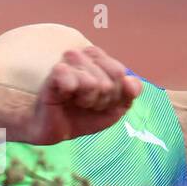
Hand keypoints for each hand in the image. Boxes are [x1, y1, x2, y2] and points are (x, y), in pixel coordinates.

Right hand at [24, 46, 141, 144]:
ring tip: (76, 102)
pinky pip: (71, 79)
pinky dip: (73, 93)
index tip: (103, 102)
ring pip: (93, 82)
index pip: (120, 72)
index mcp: (100, 59)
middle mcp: (84, 56)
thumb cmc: (84, 116)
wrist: (55, 130)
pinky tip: (65, 96)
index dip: (115, 94)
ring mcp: (69, 62)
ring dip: (87, 100)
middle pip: (110, 79)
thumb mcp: (115, 108)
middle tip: (88, 104)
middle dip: (103, 100)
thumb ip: (130, 94)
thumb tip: (131, 81)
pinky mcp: (55, 73)